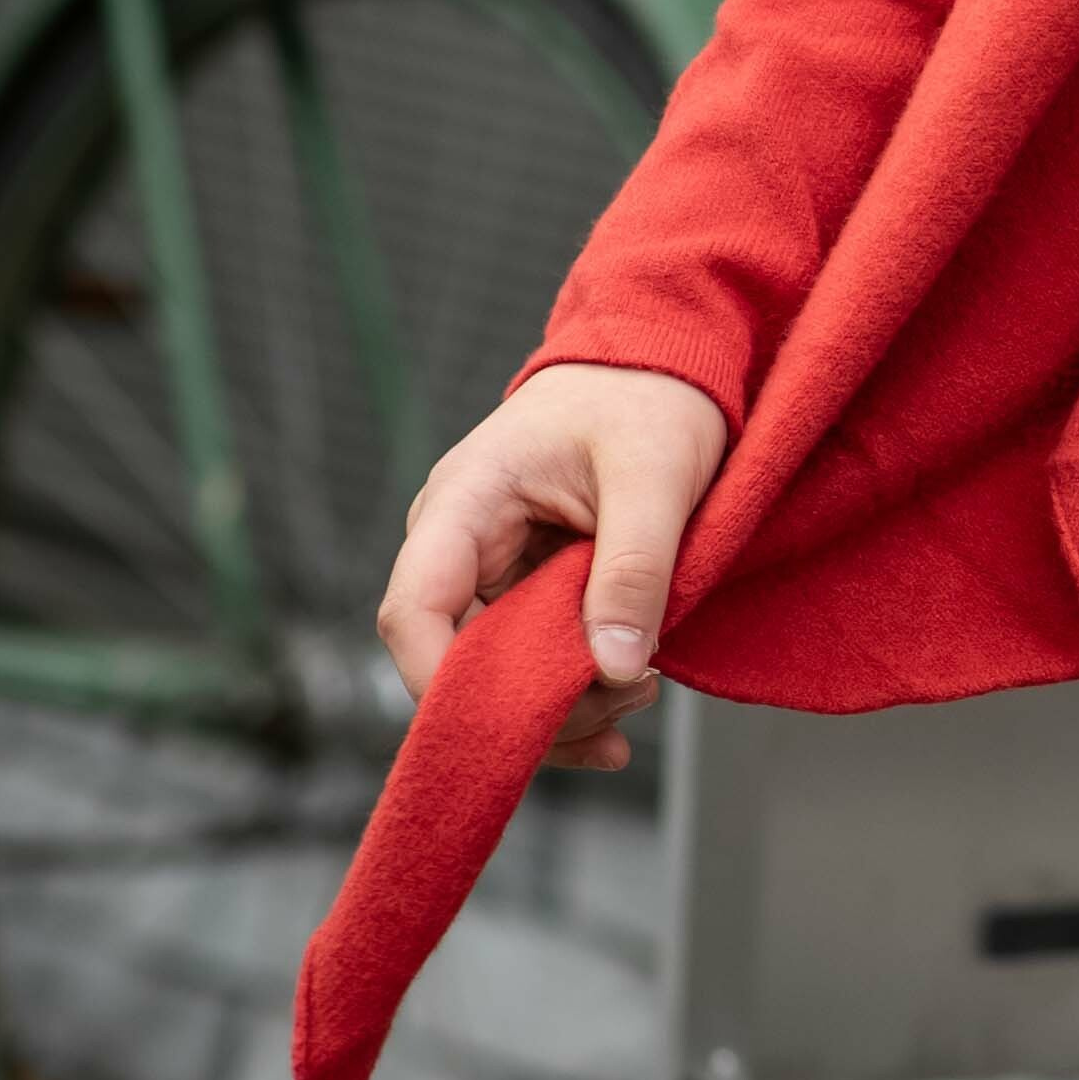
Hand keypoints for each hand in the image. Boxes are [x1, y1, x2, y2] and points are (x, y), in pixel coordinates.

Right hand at [379, 364, 731, 776]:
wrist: (664, 355)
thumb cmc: (650, 394)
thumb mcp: (655, 476)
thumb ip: (633, 570)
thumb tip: (616, 668)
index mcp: (465, 499)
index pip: (413, 611)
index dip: (444, 682)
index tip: (518, 724)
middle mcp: (461, 540)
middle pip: (456, 658)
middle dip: (532, 703)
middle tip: (622, 706)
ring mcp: (491, 564)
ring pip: (497, 668)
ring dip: (564, 701)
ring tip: (642, 690)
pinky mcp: (528, 582)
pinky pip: (533, 653)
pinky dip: (576, 684)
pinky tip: (627, 697)